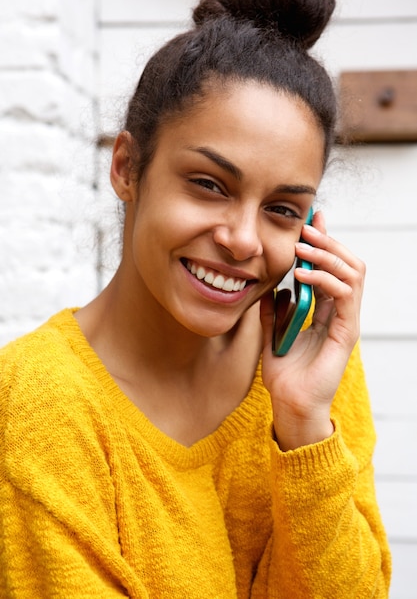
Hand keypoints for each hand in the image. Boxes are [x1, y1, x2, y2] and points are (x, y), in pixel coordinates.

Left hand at [260, 211, 365, 450]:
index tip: (310, 221)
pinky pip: (345, 295)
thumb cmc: (285, 373)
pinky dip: (324, 279)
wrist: (290, 404)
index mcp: (326, 310)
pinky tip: (301, 275)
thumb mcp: (272, 333)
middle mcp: (340, 312)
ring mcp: (346, 321)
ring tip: (302, 247)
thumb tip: (271, 288)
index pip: (332, 268)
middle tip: (306, 227)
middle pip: (348, 264)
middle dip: (328, 241)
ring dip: (327, 255)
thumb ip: (272, 311)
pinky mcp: (346, 332)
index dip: (324, 242)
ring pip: (353, 273)